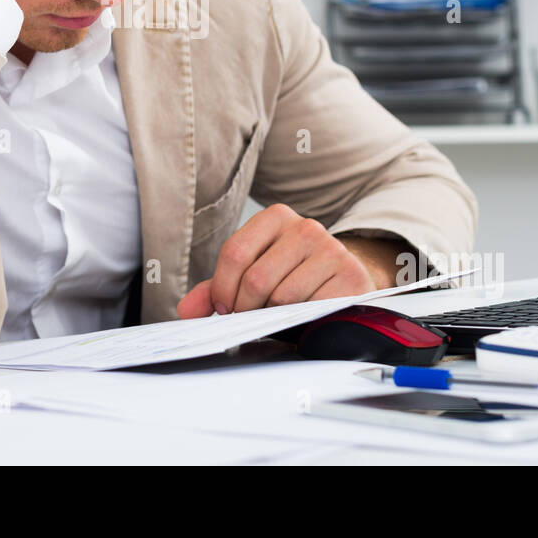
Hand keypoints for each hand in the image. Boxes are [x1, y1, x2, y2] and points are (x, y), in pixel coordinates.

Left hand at [176, 204, 383, 318]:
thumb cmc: (291, 276)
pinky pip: (311, 308)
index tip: (223, 307)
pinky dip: (301, 320)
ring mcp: (331, 250)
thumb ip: (217, 288)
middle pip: (256, 278)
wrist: (343, 278)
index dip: (222, 288)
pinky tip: (304, 315)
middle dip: (245, 308)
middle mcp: (305, 227)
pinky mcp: (350, 276)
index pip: (234, 253)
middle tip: (248, 317)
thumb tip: (187, 310)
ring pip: (282, 296)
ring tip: (278, 314)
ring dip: (273, 315)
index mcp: (276, 217)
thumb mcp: (253, 272)